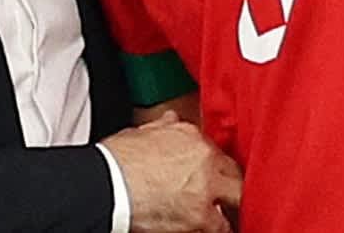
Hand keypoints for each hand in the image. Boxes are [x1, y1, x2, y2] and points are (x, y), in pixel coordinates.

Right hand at [101, 111, 241, 232]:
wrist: (106, 184)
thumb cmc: (116, 161)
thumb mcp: (140, 133)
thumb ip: (162, 127)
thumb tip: (170, 120)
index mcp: (189, 135)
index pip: (213, 150)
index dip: (213, 165)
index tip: (210, 173)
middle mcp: (203, 157)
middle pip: (233, 171)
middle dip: (230, 183)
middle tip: (227, 194)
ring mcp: (205, 186)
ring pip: (237, 196)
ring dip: (230, 205)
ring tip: (227, 214)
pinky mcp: (200, 215)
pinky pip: (223, 226)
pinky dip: (221, 228)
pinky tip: (217, 230)